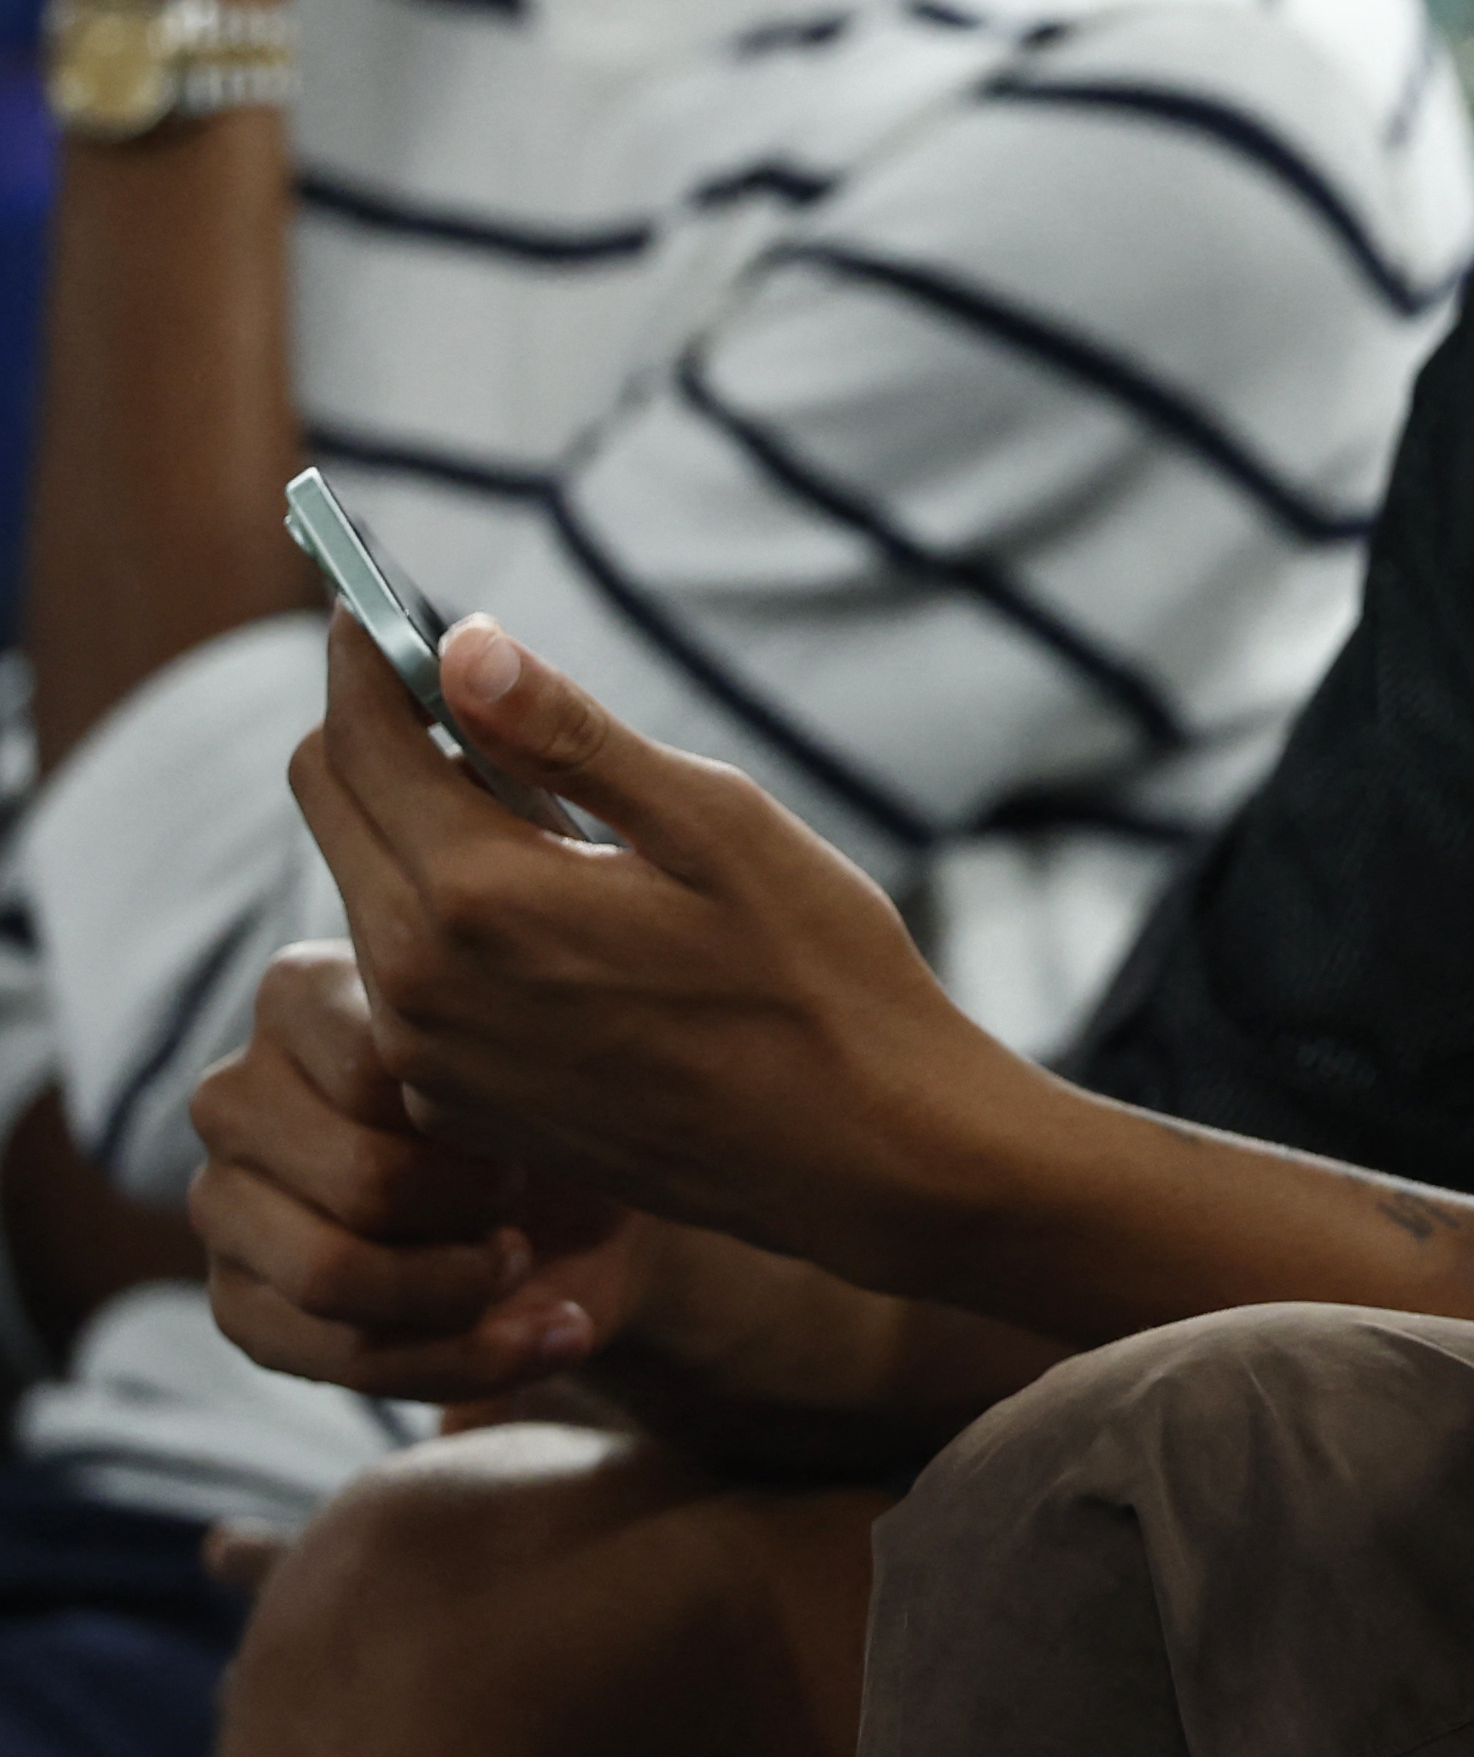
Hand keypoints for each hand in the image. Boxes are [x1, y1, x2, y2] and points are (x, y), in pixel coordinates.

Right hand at [187, 938, 645, 1403]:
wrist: (589, 1200)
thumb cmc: (563, 1102)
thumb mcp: (560, 1057)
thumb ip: (503, 1047)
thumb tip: (462, 1097)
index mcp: (301, 994)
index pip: (383, 1073)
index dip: (482, 1121)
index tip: (540, 1117)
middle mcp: (235, 1094)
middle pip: (364, 1182)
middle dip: (481, 1214)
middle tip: (528, 1202)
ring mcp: (222, 1203)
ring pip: (334, 1278)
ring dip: (468, 1292)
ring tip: (526, 1264)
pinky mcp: (241, 1304)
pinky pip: (343, 1359)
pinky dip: (470, 1361)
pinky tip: (553, 1334)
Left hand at [285, 615, 1006, 1272]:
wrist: (859, 1156)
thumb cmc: (816, 977)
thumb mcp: (716, 824)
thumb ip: (571, 737)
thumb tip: (461, 646)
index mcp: (477, 896)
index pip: (359, 737)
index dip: (363, 653)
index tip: (375, 600)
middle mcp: (417, 984)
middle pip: (331, 805)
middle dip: (373, 727)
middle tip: (451, 685)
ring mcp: (426, 1056)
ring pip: (363, 888)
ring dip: (415, 822)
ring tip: (539, 805)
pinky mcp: (454, 1104)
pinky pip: (405, 977)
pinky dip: (444, 916)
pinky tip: (555, 913)